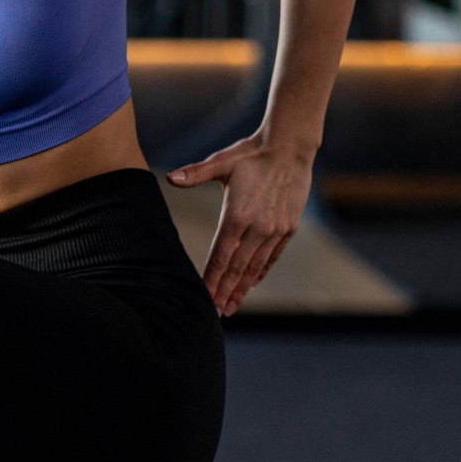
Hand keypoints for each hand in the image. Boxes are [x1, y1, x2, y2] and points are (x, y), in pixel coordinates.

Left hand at [168, 133, 311, 315]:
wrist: (290, 148)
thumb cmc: (250, 155)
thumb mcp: (220, 162)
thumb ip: (194, 174)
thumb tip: (170, 178)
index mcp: (237, 216)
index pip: (221, 257)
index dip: (211, 280)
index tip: (203, 298)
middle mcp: (258, 228)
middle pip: (238, 269)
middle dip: (225, 292)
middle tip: (216, 313)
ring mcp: (275, 230)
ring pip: (256, 267)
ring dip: (243, 288)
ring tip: (232, 305)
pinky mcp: (289, 228)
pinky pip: (273, 256)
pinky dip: (262, 272)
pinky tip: (252, 283)